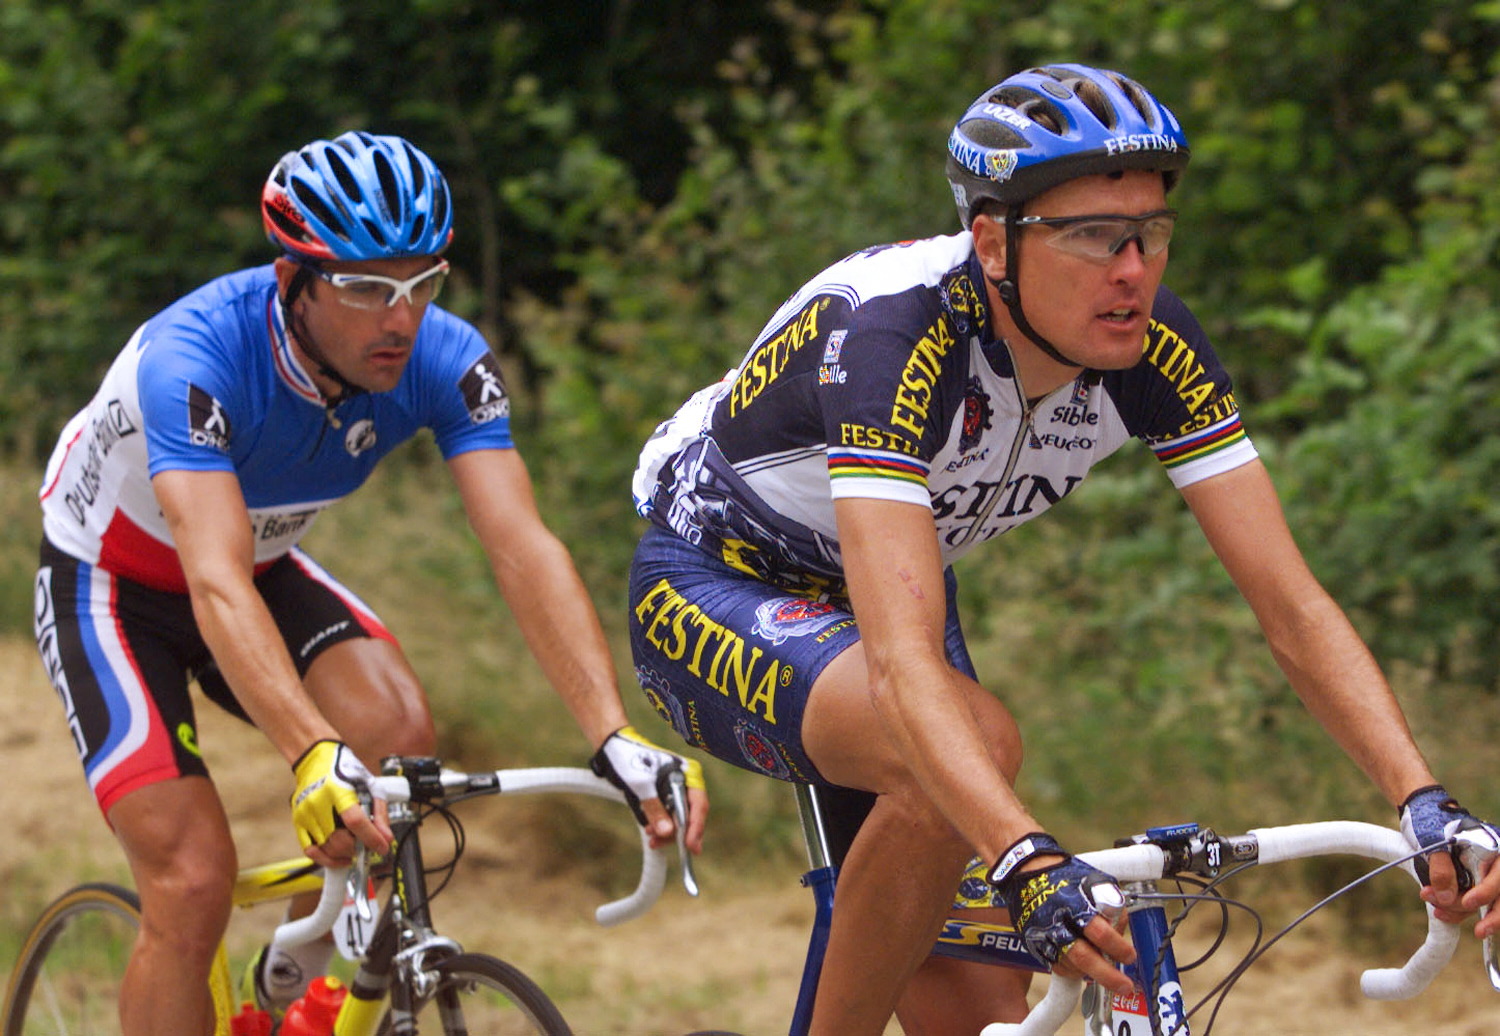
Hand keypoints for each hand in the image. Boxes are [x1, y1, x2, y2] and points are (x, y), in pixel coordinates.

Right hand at [290, 740, 390, 865]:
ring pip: (327, 848)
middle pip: (339, 839)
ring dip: (345, 854)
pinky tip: (341, 858)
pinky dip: (327, 859)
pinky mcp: (298, 822)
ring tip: (356, 849)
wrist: (317, 760)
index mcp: (338, 790)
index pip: (355, 821)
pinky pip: (310, 851)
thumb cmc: (345, 771)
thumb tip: (386, 838)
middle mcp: (318, 803)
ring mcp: (305, 815)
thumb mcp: (369, 786)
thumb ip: (379, 813)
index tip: (383, 847)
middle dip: (358, 848)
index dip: (371, 838)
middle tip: (369, 846)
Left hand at [590, 726, 707, 850]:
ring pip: (679, 819)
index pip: (699, 804)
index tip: (691, 846)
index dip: (696, 827)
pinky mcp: (664, 796)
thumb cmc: (629, 760)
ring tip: (652, 839)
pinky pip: (668, 816)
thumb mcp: (641, 785)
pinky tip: (650, 831)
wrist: (612, 748)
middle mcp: (685, 782)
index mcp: (687, 773)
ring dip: (667, 832)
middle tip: (664, 845)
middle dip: (679, 833)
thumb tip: (668, 832)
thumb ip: (655, 808)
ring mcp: (675, 790)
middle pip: (691, 814)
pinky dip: (661, 826)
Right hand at [990, 833, 1136, 995]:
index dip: (1118, 947)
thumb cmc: (1063, 875)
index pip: (1100, 932)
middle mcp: (1058, 924)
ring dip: (1092, 973)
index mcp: (1075, 905)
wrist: (1026, 872)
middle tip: (1124, 986)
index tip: (1130, 955)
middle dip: (1108, 975)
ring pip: (1072, 967)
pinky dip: (1074, 970)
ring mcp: (1046, 936)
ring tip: (1106, 972)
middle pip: (1084, 958)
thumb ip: (1110, 905)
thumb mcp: (1094, 881)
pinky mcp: (1036, 944)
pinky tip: (1084, 966)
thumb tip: (1121, 927)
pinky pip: (1058, 966)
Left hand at [1399, 784, 1499, 926]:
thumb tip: (1449, 898)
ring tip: (1437, 910)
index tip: (1468, 901)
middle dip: (1492, 916)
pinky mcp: (1470, 884)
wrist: (1421, 812)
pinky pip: (1471, 903)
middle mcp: (1493, 864)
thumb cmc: (1431, 821)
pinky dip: (1457, 910)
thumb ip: (1442, 868)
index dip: (1486, 892)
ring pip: (1484, 903)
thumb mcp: (1434, 839)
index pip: (1499, 877)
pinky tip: (1441, 912)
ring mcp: (1483, 875)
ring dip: (1462, 910)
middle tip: (1480, 932)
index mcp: (1493, 848)